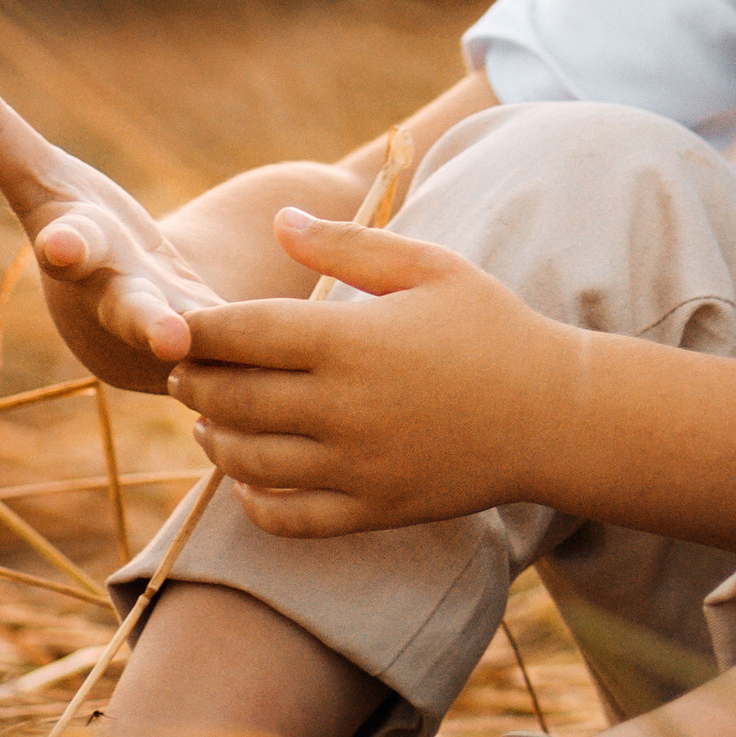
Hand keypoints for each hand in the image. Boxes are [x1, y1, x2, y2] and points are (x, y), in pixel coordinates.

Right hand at [0, 71, 229, 381]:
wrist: (118, 328)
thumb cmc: (80, 233)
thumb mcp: (42, 179)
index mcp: (81, 248)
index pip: (68, 241)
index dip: (65, 242)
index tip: (63, 245)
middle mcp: (119, 297)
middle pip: (129, 309)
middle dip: (142, 318)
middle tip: (165, 334)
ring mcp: (166, 327)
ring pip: (190, 346)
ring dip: (209, 348)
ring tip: (217, 354)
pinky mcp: (212, 344)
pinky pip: (234, 348)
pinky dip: (255, 346)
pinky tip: (288, 349)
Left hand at [167, 208, 584, 535]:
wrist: (555, 415)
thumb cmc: (493, 328)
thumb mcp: (429, 268)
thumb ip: (349, 244)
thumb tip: (280, 218)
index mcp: (352, 340)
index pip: (243, 333)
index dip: (198, 329)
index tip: (180, 325)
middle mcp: (345, 407)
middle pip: (233, 398)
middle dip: (195, 382)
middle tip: (183, 371)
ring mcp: (357, 465)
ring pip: (249, 461)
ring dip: (214, 439)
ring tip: (207, 420)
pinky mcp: (373, 509)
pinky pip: (288, 518)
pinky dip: (253, 504)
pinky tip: (246, 481)